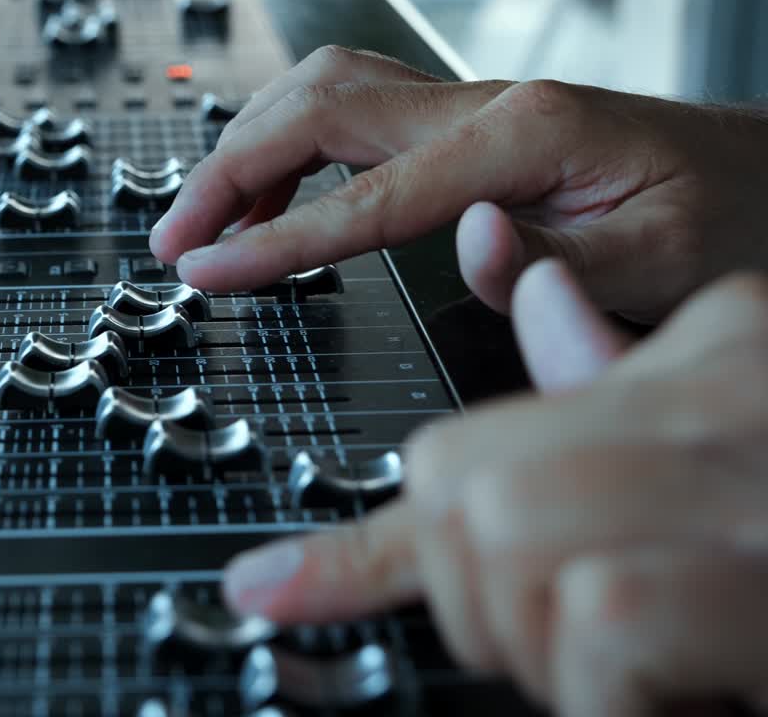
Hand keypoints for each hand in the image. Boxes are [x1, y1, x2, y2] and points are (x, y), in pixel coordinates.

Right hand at [149, 47, 767, 320]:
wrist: (750, 174)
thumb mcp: (660, 265)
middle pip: (316, 110)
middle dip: (226, 174)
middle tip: (172, 242)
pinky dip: (288, 158)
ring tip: (202, 227)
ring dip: (245, 154)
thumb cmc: (717, 216)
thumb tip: (461, 251)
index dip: (271, 238)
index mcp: (524, 135)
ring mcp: (466, 106)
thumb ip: (554, 269)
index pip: (365, 195)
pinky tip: (271, 209)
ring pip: (320, 97)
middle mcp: (483, 105)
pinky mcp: (458, 125)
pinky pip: (347, 120)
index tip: (204, 272)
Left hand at [221, 262, 767, 714]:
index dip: (371, 541)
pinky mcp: (748, 571)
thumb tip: (533, 315)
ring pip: (505, 553)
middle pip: (458, 494)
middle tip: (573, 652)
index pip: (473, 437)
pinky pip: (594, 627)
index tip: (271, 591)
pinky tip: (683, 694)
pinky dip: (613, 700)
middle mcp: (715, 394)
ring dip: (553, 659)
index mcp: (701, 364)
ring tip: (647, 673)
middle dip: (479, 605)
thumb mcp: (735, 438)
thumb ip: (622, 385)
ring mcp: (741, 476)